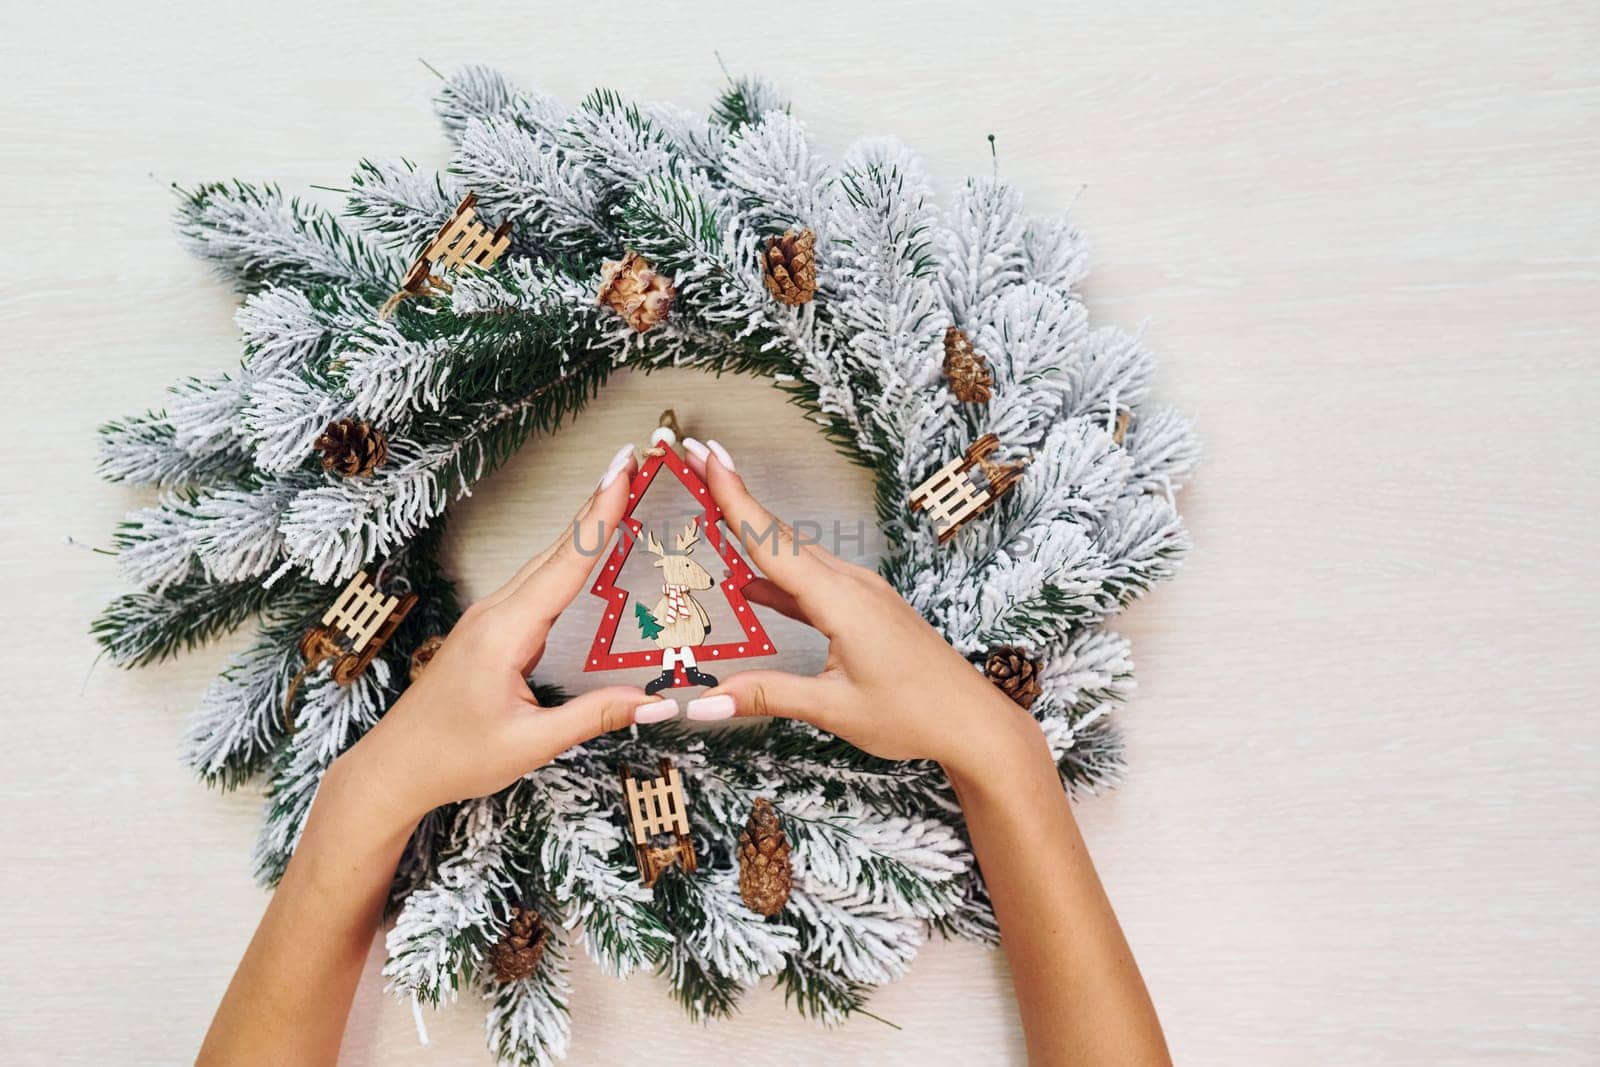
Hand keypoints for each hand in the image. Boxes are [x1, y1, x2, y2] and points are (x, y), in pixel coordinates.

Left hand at [332, 444, 674, 825]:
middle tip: (634, 460)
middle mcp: (496, 613)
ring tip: (619, 490)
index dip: (600, 515)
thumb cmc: (453, 757)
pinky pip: (537, 582)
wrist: (395, 767)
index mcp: (506, 632)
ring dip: (583, 524)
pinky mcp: (490, 630)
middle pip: (557, 549)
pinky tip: (584, 548)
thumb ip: (593, 716)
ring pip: (546, 562)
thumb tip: (654, 701)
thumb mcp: (530, 744)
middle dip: (597, 502)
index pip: (566, 563)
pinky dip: (567, 555)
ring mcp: (489, 618)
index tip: (623, 472)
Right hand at [676, 438, 1047, 778]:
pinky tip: (752, 585)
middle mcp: (851, 585)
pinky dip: (779, 576)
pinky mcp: (867, 608)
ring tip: (716, 506)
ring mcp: (862, 593)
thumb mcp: (833, 708)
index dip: (733, 496)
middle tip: (695, 459)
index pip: (770, 541)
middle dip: (734, 495)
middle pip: (779, 534)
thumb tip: (704, 702)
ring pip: (796, 556)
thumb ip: (767, 696)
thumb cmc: (914, 715)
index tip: (705, 454)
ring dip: (754, 531)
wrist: (973, 722)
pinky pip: (814, 582)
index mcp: (840, 600)